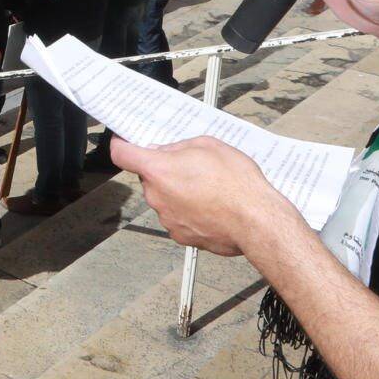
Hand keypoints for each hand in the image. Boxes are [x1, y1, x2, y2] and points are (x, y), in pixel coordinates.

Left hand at [112, 136, 301, 257]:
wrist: (256, 221)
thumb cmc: (236, 183)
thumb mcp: (208, 146)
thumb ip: (178, 147)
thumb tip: (163, 151)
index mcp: (158, 170)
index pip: (122, 154)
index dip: (122, 145)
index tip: (125, 142)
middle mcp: (157, 196)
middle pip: (149, 178)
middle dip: (165, 171)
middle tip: (191, 166)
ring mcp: (167, 219)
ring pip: (165, 198)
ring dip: (178, 192)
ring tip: (209, 189)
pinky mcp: (181, 236)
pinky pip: (178, 217)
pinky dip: (189, 211)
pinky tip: (211, 206)